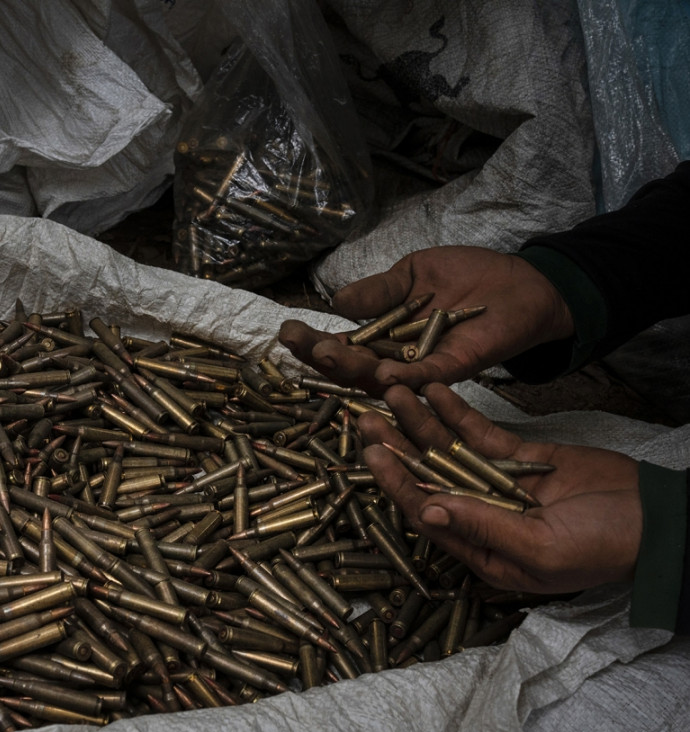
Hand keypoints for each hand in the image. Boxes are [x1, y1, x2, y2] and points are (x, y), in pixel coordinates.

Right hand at [278, 246, 574, 394]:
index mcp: (384, 338)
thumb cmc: (468, 276)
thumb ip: (378, 291)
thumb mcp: (413, 274)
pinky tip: (384, 375)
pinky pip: (427, 379)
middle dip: (321, 357)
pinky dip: (407, 379)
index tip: (287, 330)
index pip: (341, 345)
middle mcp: (398, 359)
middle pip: (353, 368)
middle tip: (298, 343)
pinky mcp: (456, 367)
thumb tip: (336, 302)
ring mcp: (425, 368)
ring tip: (326, 355)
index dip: (313, 341)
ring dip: (354, 370)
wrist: (523, 281)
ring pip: (381, 378)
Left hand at [359, 383, 640, 593]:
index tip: (373, 454)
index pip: (425, 511)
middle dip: (395, 446)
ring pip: (446, 449)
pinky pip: (478, 432)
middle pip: (426, 476)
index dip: (396, 482)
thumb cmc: (605, 548)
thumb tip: (429, 508)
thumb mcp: (543, 548)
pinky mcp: (519, 456)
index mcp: (479, 548)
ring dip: (418, 422)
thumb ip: (484, 527)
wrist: (659, 522)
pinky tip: (431, 389)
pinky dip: (455, 411)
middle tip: (365, 415)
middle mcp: (480, 515)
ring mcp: (497, 483)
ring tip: (392, 390)